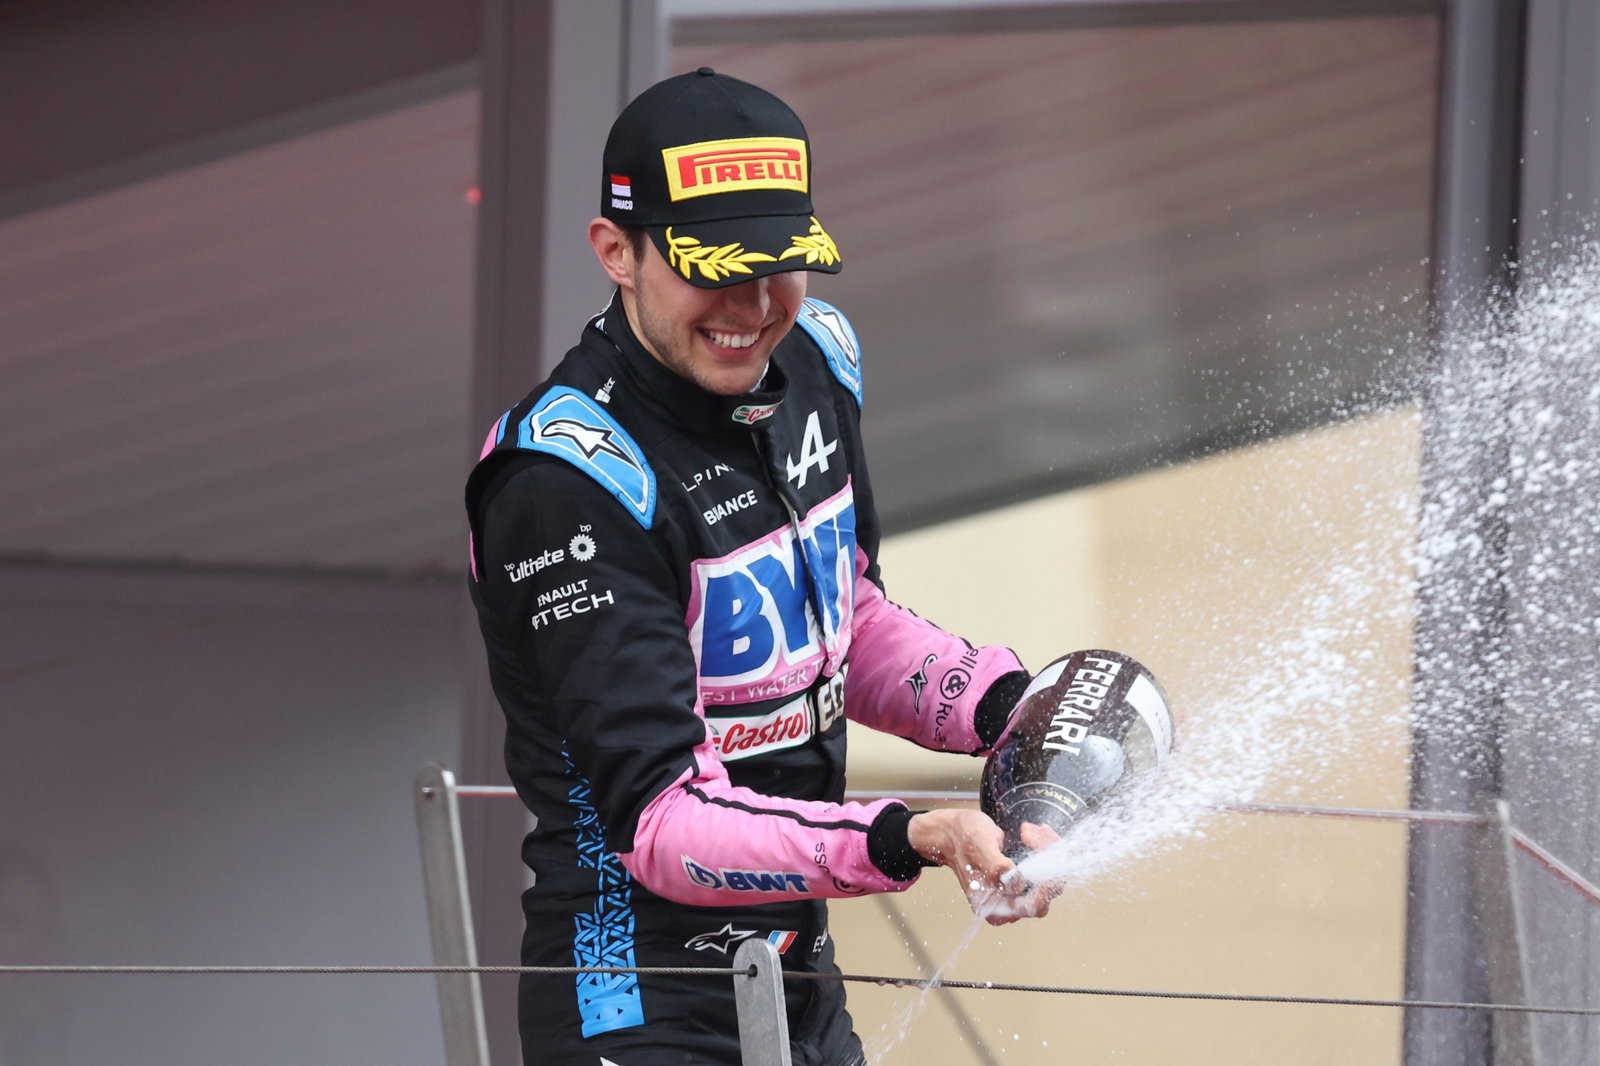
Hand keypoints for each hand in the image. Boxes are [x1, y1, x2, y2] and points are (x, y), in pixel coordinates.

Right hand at [907, 810, 1060, 924]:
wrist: (953, 831)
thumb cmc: (961, 839)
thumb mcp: (978, 847)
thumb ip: (996, 868)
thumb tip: (1016, 884)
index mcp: (995, 906)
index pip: (1035, 906)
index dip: (1046, 884)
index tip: (1046, 859)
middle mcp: (1008, 903)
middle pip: (1047, 891)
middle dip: (1047, 858)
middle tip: (1035, 834)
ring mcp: (1017, 891)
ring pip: (1049, 877)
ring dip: (1047, 850)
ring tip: (1031, 831)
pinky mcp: (1023, 878)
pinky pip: (1045, 867)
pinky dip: (1044, 848)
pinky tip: (1034, 833)